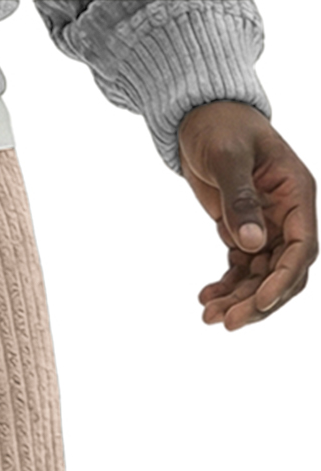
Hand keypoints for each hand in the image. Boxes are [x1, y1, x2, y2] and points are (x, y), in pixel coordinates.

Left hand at [177, 100, 316, 330]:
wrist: (199, 117)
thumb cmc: (220, 126)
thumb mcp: (229, 158)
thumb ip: (240, 199)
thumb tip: (252, 244)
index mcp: (296, 193)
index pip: (302, 248)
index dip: (282, 280)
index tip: (257, 304)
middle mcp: (287, 214)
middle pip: (283, 271)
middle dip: (258, 300)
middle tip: (226, 322)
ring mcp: (266, 225)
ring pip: (261, 276)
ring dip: (238, 299)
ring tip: (207, 314)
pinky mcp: (242, 230)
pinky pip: (241, 269)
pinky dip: (226, 287)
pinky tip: (205, 296)